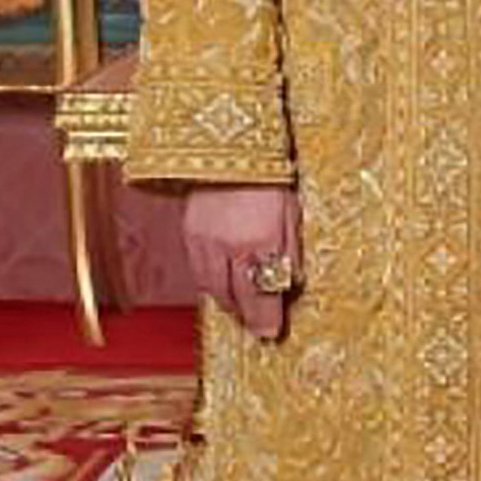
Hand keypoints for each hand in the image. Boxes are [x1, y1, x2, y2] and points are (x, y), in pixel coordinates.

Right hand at [182, 184, 300, 339]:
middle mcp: (228, 246)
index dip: (265, 319)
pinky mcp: (189, 233)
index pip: (261, 294)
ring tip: (241, 306)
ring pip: (212, 288)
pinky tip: (223, 281)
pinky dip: (212, 282)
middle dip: (246, 315)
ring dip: (227, 302)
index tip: (269, 333)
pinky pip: (199, 270)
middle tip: (256, 323)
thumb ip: (290, 251)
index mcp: (260, 240)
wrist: (231, 146)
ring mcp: (204, 241)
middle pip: (234, 298)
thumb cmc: (270, 177)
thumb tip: (289, 283)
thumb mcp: (292, 214)